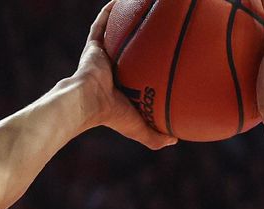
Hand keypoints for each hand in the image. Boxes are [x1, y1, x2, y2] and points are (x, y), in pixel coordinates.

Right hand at [73, 1, 176, 149]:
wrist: (87, 103)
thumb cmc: (111, 116)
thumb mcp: (138, 128)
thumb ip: (155, 136)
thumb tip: (176, 141)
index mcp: (120, 88)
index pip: (136, 76)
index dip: (147, 67)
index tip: (162, 59)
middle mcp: (111, 70)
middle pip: (128, 52)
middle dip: (139, 41)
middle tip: (156, 30)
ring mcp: (102, 57)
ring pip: (115, 35)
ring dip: (125, 22)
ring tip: (140, 8)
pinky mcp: (93, 47)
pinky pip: (102, 24)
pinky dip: (110, 12)